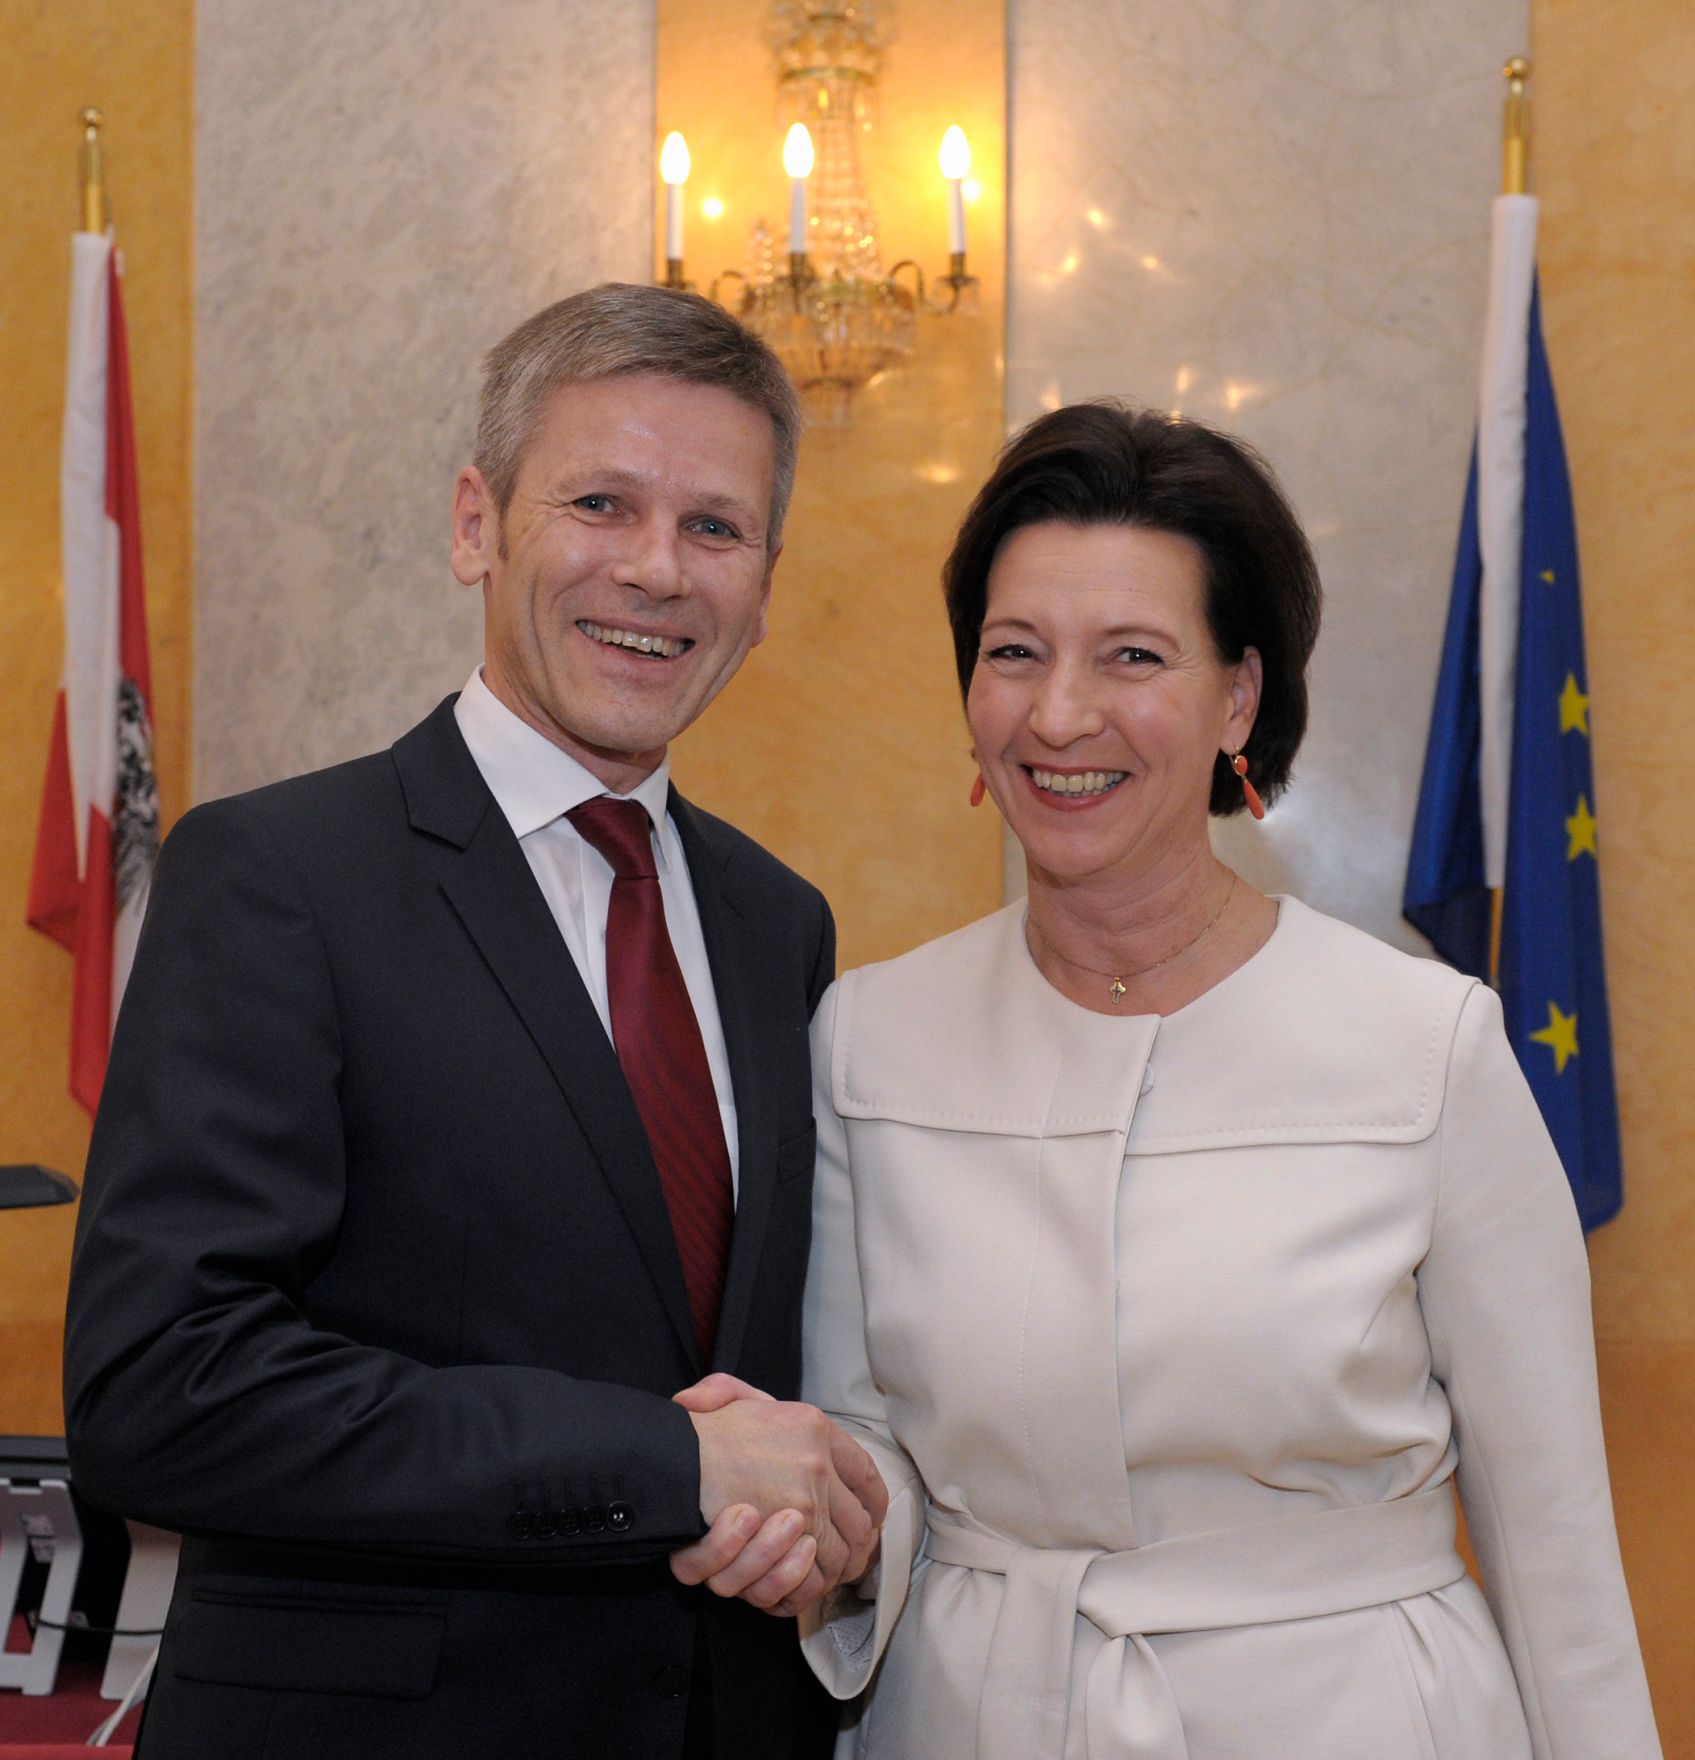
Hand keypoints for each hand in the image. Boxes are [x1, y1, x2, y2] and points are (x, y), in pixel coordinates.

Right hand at [669, 1374, 886, 1614]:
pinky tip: (790, 1580)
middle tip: (840, 1560)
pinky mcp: (790, 1537)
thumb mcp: (728, 1395)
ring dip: (825, 1571)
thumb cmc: (696, 1435)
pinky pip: (813, 1578)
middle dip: (854, 1549)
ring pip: (838, 1555)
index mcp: (813, 1426)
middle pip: (860, 1523)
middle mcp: (818, 1464)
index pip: (865, 1473)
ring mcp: (807, 1502)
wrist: (671, 1461)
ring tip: (807, 1571)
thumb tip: (761, 1408)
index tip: (869, 1519)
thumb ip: (749, 1396)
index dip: (872, 1504)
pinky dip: (803, 1588)